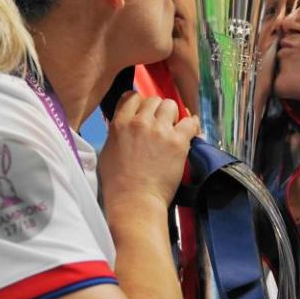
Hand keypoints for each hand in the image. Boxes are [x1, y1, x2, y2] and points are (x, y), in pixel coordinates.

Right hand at [99, 92, 198, 220]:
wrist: (135, 202)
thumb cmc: (118, 185)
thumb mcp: (107, 152)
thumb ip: (116, 134)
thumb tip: (123, 128)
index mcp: (120, 124)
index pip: (131, 96)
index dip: (140, 103)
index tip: (144, 111)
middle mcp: (140, 123)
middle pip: (154, 100)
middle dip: (158, 110)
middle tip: (160, 124)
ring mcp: (160, 131)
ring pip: (171, 106)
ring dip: (173, 116)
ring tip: (173, 129)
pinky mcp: (177, 142)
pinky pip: (190, 122)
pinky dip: (192, 125)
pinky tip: (190, 131)